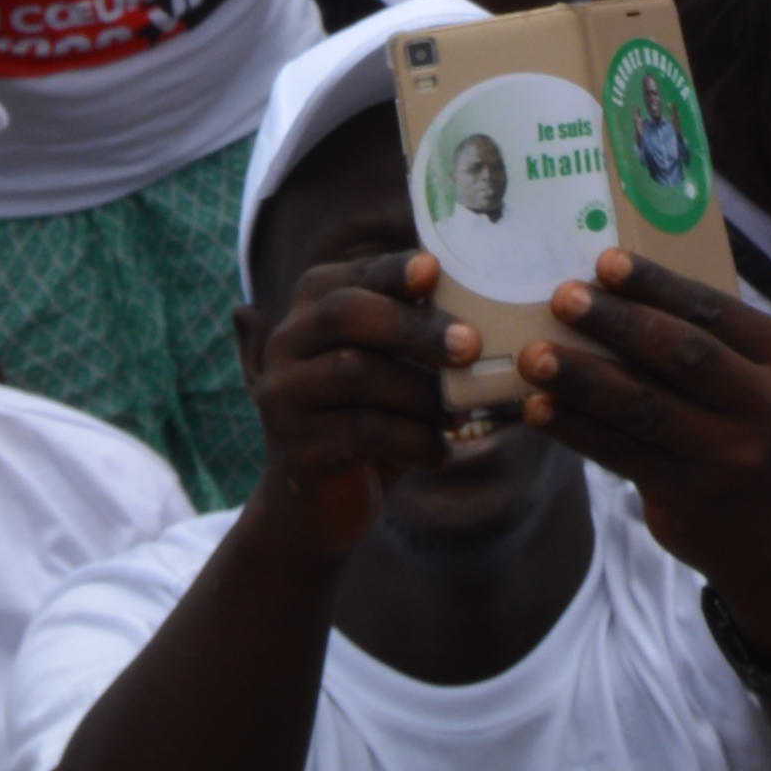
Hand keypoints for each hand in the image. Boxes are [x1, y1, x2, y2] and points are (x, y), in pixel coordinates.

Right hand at [243, 251, 462, 571]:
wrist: (323, 499)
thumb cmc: (373, 411)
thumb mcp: (390, 363)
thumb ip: (416, 325)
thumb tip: (487, 297)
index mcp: (312, 305)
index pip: (355, 276)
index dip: (393, 271)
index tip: (433, 271)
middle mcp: (287, 342)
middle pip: (345, 314)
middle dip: (413, 327)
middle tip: (471, 346)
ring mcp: (283, 394)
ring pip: (355, 372)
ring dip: (421, 392)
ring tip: (461, 414)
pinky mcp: (294, 445)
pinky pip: (360, 430)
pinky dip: (411, 439)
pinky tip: (440, 452)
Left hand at [524, 251, 770, 590]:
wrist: (766, 531)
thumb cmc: (741, 426)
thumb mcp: (750, 378)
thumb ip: (705, 340)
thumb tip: (608, 287)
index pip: (716, 311)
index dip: (658, 286)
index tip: (607, 260)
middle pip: (683, 355)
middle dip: (617, 323)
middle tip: (563, 297)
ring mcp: (733, 456)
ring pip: (646, 407)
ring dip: (584, 377)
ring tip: (534, 356)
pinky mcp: (693, 496)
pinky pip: (624, 453)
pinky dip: (577, 429)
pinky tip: (540, 409)